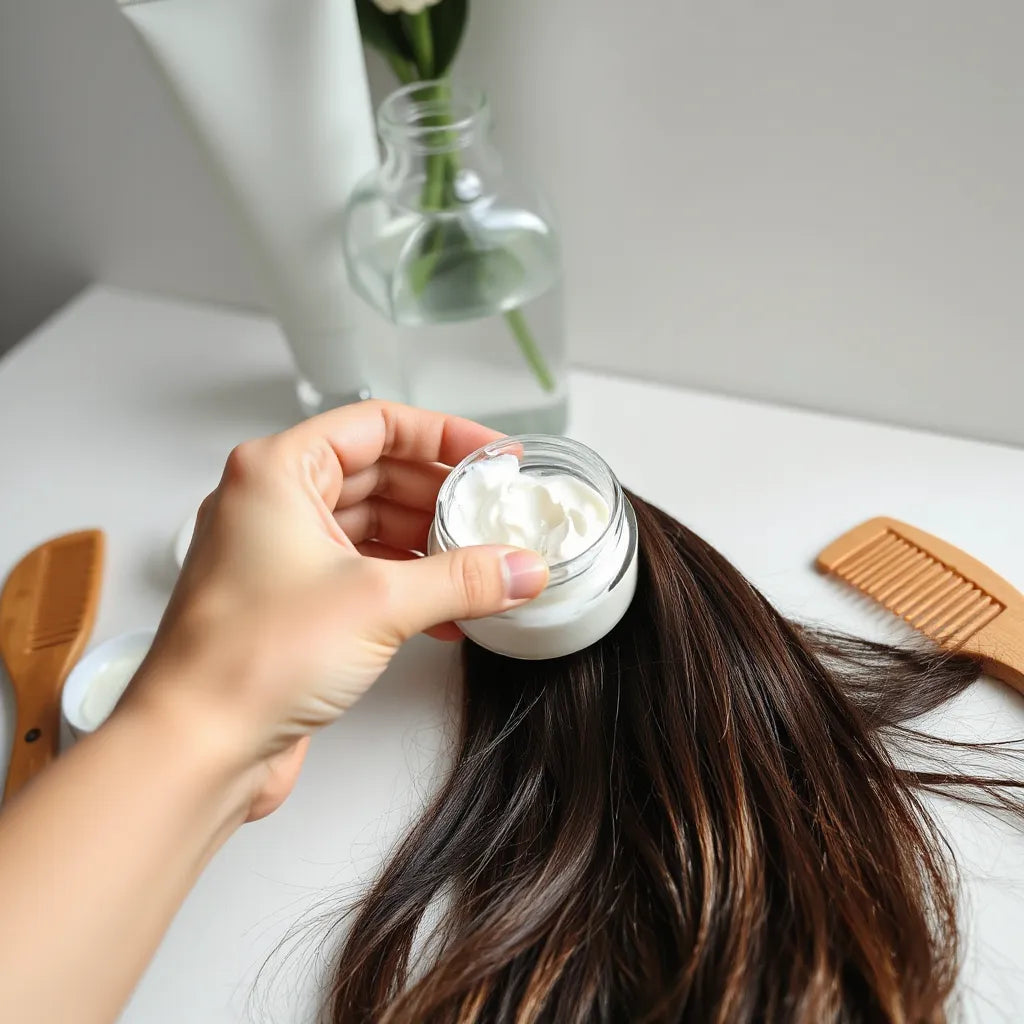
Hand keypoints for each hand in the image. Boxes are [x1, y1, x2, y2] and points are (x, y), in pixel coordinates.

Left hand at [122, 402, 548, 818]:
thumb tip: (521, 567)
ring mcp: (280, 555)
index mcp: (277, 472)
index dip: (444, 435)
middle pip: (379, 474)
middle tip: (495, 514)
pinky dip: (408, 586)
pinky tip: (451, 613)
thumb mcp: (378, 603)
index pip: (378, 425)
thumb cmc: (247, 659)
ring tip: (483, 565)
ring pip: (373, 527)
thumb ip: (463, 579)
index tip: (493, 456)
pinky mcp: (293, 603)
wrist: (197, 747)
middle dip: (443, 497)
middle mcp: (274, 505)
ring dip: (430, 546)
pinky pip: (363, 573)